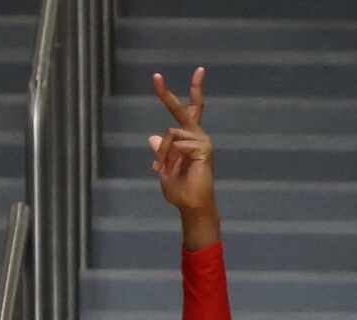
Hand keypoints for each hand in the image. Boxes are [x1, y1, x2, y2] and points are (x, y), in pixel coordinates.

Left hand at [147, 70, 213, 225]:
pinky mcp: (203, 148)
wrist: (192, 205)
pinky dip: (170, 158)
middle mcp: (198, 136)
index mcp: (189, 139)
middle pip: (181, 111)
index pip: (184, 112)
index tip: (160, 76)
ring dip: (163, 154)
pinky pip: (177, 145)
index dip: (172, 95)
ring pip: (170, 134)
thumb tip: (153, 137)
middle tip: (155, 76)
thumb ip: (161, 152)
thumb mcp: (164, 169)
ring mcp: (202, 141)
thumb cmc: (181, 191)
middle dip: (167, 95)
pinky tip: (175, 169)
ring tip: (166, 170)